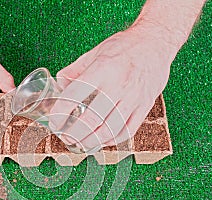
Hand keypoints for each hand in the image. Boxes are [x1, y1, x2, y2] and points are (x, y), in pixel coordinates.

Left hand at [49, 24, 177, 150]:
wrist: (156, 42)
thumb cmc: (123, 47)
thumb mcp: (95, 52)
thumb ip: (75, 70)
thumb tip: (59, 86)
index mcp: (102, 68)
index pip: (75, 94)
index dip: (60, 112)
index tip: (54, 121)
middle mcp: (119, 84)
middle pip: (92, 118)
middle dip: (74, 133)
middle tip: (64, 137)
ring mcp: (134, 98)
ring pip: (109, 129)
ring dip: (90, 141)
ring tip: (79, 144)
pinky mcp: (145, 107)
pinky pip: (127, 131)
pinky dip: (110, 140)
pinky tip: (100, 141)